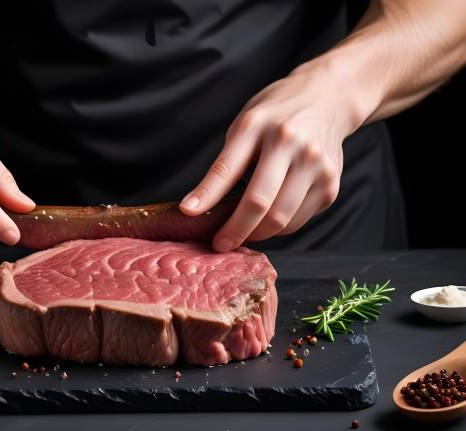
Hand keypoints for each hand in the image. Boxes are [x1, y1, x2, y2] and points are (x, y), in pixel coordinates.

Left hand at [180, 61, 361, 251]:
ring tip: (244, 232)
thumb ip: (229, 163)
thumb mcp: (245, 125)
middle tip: (220, 244)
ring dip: (257, 234)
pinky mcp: (330, 183)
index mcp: (256, 125)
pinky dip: (279, 228)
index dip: (206, 195)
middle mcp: (288, 142)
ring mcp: (314, 163)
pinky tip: (269, 221)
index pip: (226, 168)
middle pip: (258, 202)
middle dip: (234, 230)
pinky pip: (298, 220)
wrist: (327, 98)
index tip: (188, 213)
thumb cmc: (275, 117)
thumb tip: (202, 209)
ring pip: (280, 219)